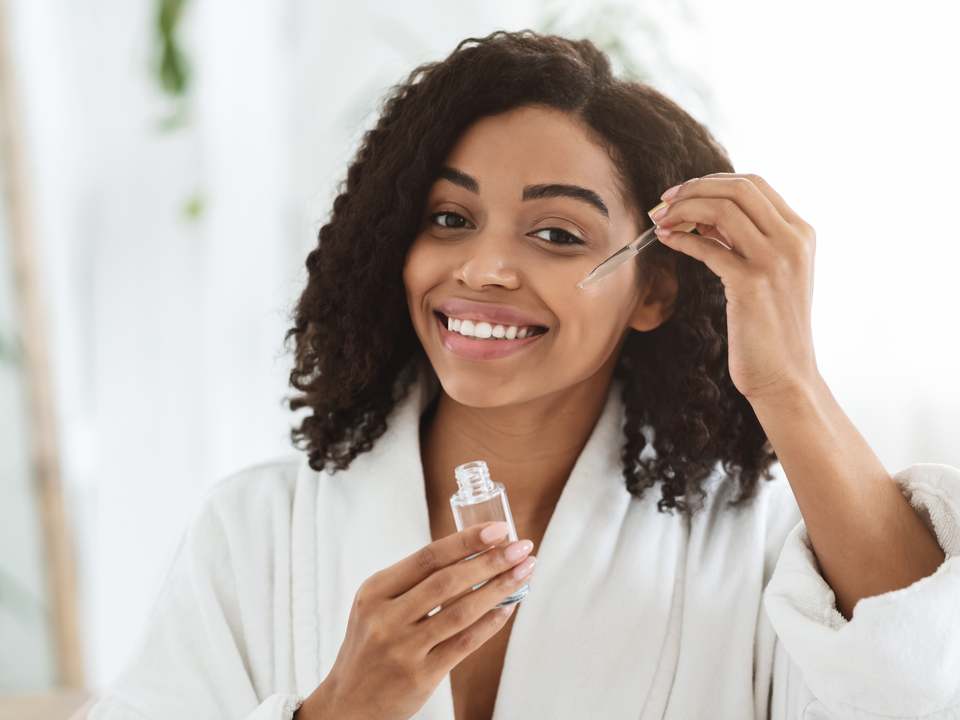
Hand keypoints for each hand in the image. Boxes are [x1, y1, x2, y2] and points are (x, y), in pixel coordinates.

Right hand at [295, 522, 535, 719]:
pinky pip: (464, 643)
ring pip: (462, 611)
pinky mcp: (420, 676)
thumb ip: (413, 582)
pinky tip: (508, 607)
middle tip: (521, 547)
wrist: (348, 702)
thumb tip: (472, 554)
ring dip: (499, 588)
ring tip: (523, 572)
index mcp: (375, 591)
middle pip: (448, 581)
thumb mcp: (376, 605)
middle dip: (491, 560)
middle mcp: (386, 618)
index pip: (428, 556)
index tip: (498, 529)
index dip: (467, 540)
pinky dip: (491, 623)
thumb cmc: (370, 644)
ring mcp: (403, 648)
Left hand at [651, 173, 818, 400]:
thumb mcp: (770, 276)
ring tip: (660, 219)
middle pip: (738, 188)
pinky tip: (666, 240)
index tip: (682, 192)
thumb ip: (748, 242)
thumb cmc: (770, 331)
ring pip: (723, 210)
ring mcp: (775, 260)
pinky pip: (708, 247)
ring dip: (684, 209)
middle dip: (694, 188)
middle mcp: (793, 241)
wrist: (786, 377)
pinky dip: (682, 239)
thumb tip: (707, 216)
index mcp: (801, 233)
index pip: (754, 184)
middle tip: (664, 201)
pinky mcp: (752, 283)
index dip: (712, 181)